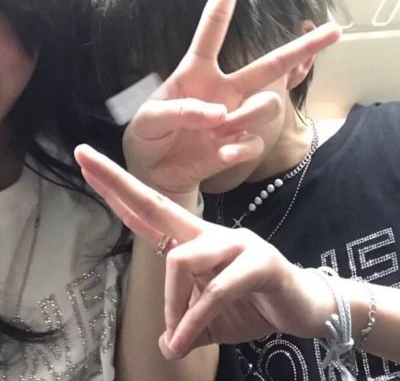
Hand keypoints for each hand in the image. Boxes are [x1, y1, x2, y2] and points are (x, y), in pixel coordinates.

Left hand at [75, 145, 335, 358]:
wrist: (303, 307)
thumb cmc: (252, 305)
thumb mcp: (210, 319)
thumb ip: (186, 324)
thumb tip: (165, 343)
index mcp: (195, 241)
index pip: (150, 211)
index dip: (119, 191)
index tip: (89, 167)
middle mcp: (211, 234)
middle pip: (158, 203)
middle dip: (118, 181)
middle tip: (82, 156)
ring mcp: (235, 243)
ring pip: (181, 259)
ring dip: (172, 305)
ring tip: (175, 339)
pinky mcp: (258, 262)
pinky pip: (215, 290)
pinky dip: (194, 319)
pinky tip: (183, 340)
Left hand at [123, 0, 340, 199]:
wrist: (157, 172)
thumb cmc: (149, 138)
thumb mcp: (149, 121)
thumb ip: (178, 111)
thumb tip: (219, 113)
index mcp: (196, 73)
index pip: (212, 32)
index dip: (224, 3)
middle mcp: (223, 91)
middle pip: (267, 65)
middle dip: (299, 49)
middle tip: (333, 32)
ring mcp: (234, 119)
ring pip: (267, 105)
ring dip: (248, 116)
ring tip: (220, 130)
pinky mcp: (237, 145)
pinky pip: (254, 143)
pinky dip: (239, 149)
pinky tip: (221, 154)